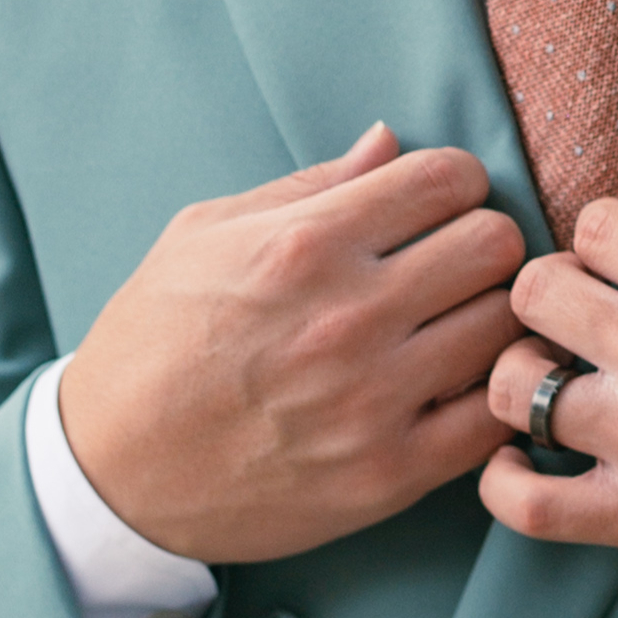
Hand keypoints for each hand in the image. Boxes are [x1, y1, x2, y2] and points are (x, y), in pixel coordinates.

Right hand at [60, 124, 525, 563]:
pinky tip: (460, 388)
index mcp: (304, 245)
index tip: (438, 207)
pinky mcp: (388, 474)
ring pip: (506, 327)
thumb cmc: (154, 341)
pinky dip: (491, 396)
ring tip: (458, 326)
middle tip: (455, 266)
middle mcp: (347, 317)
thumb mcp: (203, 236)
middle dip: (484, 243)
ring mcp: (373, 401)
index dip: (456, 182)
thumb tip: (390, 141)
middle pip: (496, 246)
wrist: (112, 475)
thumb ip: (309, 187)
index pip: (449, 177)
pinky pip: (495, 418)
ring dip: (492, 319)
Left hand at [481, 200, 617, 597]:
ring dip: (523, 385)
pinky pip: (526, 503)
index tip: (617, 273)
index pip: (592, 226)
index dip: (600, 248)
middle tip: (574, 328)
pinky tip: (519, 466)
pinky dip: (505, 484)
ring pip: (510, 387)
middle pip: (533, 292)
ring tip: (552, 392)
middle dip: (548, 302)